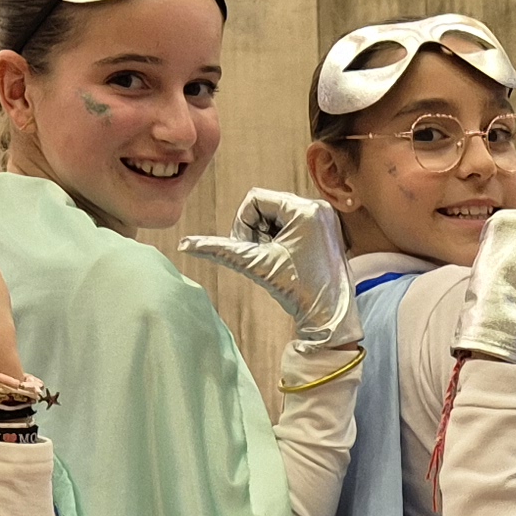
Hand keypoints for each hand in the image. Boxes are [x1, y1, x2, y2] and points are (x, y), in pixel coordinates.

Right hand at [182, 189, 359, 352]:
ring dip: (267, 235)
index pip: (254, 198)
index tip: (252, 250)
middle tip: (265, 257)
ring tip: (277, 259)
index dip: (244, 224)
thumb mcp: (256, 264)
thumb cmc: (298, 291)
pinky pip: (291, 222)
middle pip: (265, 205)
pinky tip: (288, 259)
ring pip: (276, 214)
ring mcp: (324, 216)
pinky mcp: (327, 228)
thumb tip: (185, 245)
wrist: (330, 317)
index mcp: (304, 209)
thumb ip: (220, 250)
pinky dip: (281, 238)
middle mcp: (317, 206)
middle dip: (256, 231)